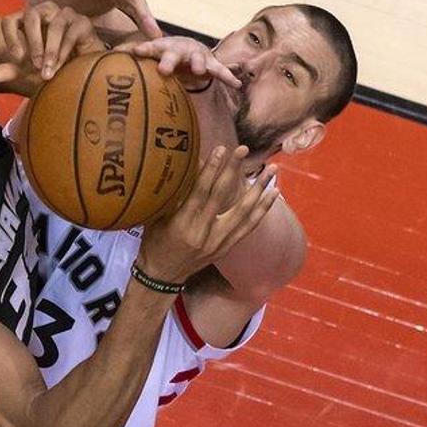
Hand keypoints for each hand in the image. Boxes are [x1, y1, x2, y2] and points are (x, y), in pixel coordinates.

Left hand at [0, 1, 104, 85]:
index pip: (10, 20)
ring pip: (54, 24)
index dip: (11, 37)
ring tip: (49, 71)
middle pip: (32, 15)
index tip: (16, 58)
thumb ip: (9, 72)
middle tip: (35, 65)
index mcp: (27, 22)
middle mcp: (45, 13)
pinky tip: (64, 66)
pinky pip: (71, 32)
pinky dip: (65, 51)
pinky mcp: (83, 22)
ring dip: (50, 50)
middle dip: (33, 43)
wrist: (82, 74)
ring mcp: (65, 15)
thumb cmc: (52, 68)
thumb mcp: (28, 72)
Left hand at [117, 36, 241, 89]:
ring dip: (200, 65)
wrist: (188, 46)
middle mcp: (179, 49)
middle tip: (164, 69)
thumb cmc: (163, 54)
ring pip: (199, 60)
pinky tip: (237, 84)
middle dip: (170, 60)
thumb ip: (129, 57)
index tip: (135, 52)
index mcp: (161, 48)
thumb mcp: (148, 55)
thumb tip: (105, 61)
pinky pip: (220, 71)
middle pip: (173, 54)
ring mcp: (197, 55)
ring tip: (200, 72)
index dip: (143, 50)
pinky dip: (228, 76)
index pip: (150, 48)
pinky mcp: (211, 63)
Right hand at [138, 145, 278, 283]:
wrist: (162, 276)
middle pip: (223, 196)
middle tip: (244, 149)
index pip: (200, 191)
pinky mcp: (226, 247)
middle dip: (234, 171)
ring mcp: (218, 242)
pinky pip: (249, 226)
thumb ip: (173, 196)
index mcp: (183, 225)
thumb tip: (188, 165)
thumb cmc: (154, 243)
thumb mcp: (156, 218)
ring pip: (244, 212)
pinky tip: (273, 194)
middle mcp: (204, 233)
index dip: (211, 169)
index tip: (220, 149)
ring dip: (259, 189)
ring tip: (272, 169)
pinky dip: (262, 209)